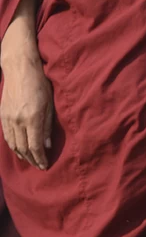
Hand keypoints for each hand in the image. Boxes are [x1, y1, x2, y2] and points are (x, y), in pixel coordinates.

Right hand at [1, 54, 52, 169]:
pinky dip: (13, 145)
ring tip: (30, 160)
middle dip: (31, 159)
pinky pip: (7, 136)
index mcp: (32, 118)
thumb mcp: (50, 105)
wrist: (19, 70)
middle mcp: (18, 121)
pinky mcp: (2, 115)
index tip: (45, 166)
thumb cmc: (40, 85)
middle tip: (39, 166)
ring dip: (21, 155)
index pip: (35, 146)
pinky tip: (19, 149)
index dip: (40, 158)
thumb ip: (48, 126)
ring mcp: (8, 118)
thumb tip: (48, 145)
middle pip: (23, 148)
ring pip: (13, 144)